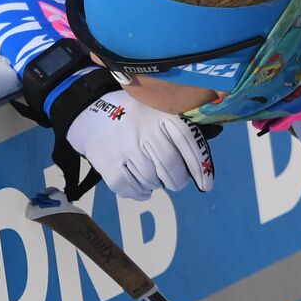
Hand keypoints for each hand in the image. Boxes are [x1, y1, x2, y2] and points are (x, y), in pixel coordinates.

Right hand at [65, 89, 214, 199]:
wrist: (89, 113)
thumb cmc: (135, 115)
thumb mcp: (158, 108)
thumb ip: (181, 124)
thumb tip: (211, 146)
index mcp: (159, 112)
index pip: (188, 139)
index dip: (201, 165)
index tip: (206, 184)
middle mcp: (143, 128)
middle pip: (170, 166)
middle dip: (177, 180)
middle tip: (175, 180)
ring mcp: (123, 146)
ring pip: (151, 181)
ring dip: (156, 184)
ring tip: (153, 175)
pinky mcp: (107, 163)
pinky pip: (132, 189)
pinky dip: (141, 192)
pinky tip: (141, 185)